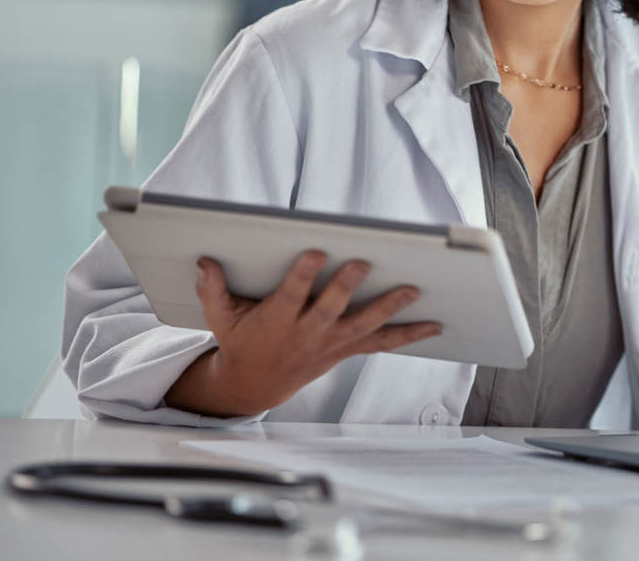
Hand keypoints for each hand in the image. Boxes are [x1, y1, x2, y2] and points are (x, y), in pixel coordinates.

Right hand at [165, 251, 441, 416]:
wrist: (254, 386)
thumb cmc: (241, 342)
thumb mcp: (221, 318)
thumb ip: (213, 290)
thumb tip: (204, 262)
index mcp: (277, 321)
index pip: (291, 295)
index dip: (303, 275)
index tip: (315, 252)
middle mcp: (307, 334)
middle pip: (331, 310)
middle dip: (346, 287)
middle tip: (363, 263)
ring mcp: (330, 344)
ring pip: (364, 326)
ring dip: (390, 308)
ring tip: (413, 290)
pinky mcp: (346, 350)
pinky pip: (381, 343)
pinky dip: (408, 335)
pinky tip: (434, 325)